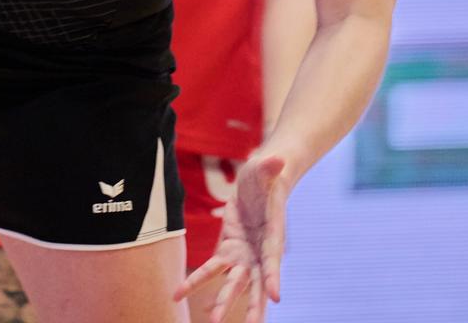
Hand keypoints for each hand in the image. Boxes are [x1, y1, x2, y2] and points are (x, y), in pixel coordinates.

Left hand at [174, 154, 290, 322]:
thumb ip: (270, 166)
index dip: (274, 277)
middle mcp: (260, 250)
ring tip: (213, 321)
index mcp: (273, 234)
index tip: (275, 296)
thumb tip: (278, 160)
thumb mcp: (267, 168)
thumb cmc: (267, 174)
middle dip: (253, 305)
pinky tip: (189, 300)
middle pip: (257, 281)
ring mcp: (244, 253)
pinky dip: (201, 283)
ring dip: (224, 301)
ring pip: (234, 283)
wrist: (260, 180)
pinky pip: (213, 270)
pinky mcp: (228, 249)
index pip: (273, 258)